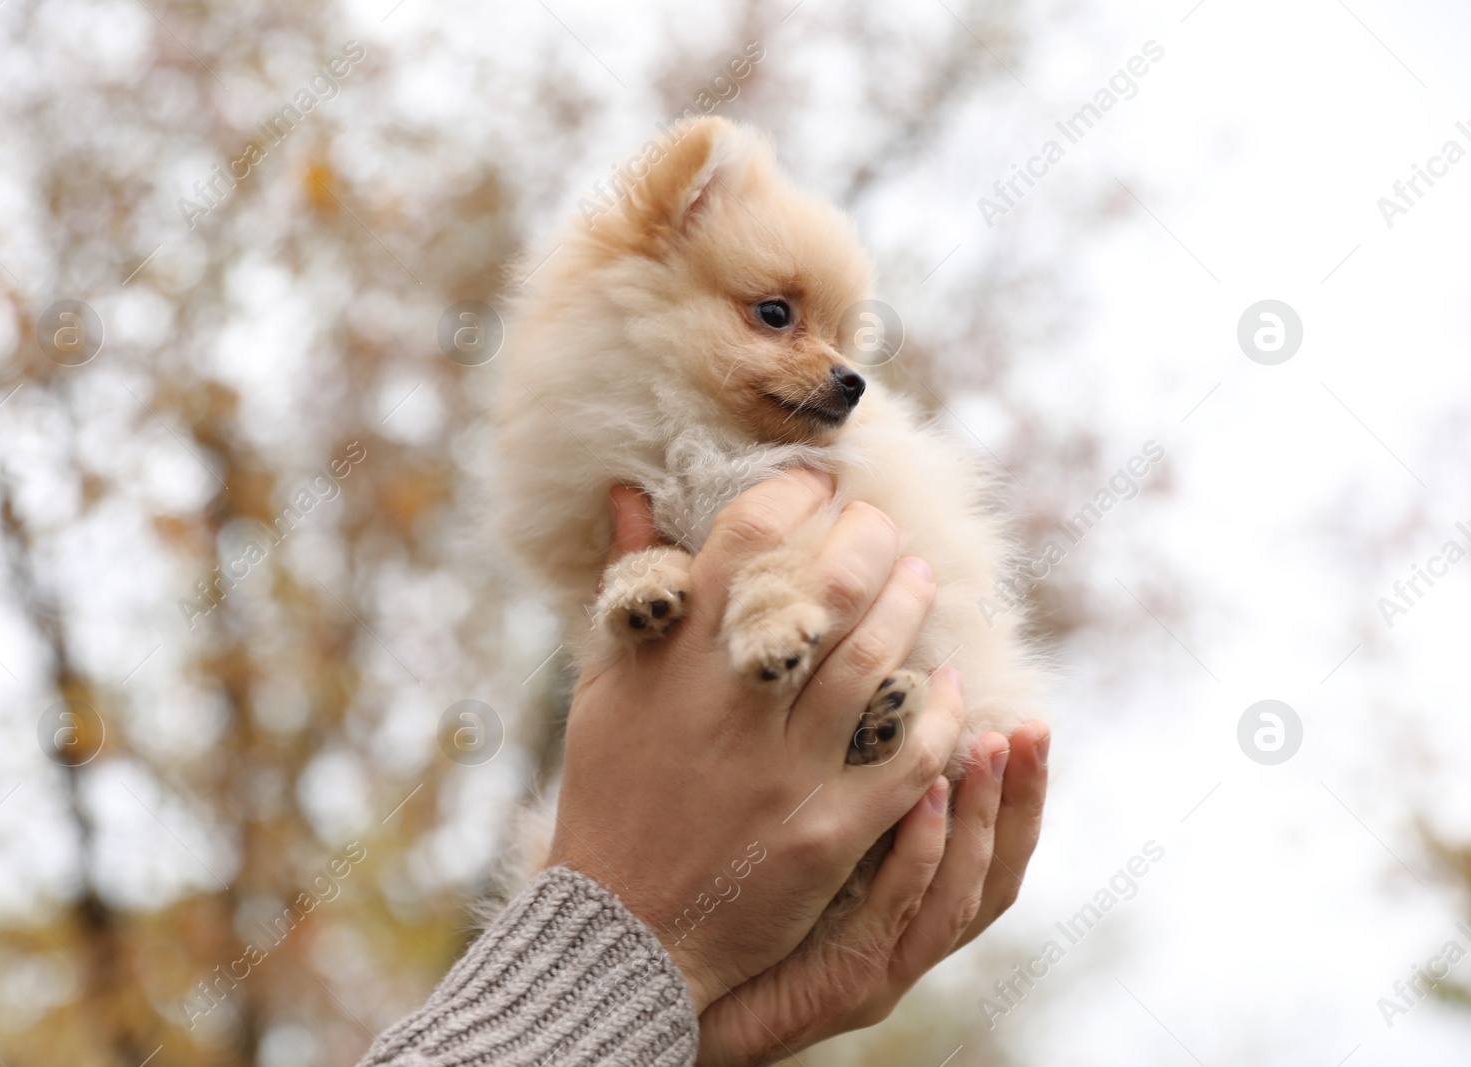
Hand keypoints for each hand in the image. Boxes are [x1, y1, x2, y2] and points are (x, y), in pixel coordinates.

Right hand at [548, 472, 961, 1011]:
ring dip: (910, 604)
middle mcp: (732, 703)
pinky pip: (906, 756)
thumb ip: (631, 587)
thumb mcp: (602, 686)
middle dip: (870, 537)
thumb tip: (632, 492)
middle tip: (883, 526)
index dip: (793, 494)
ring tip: (922, 578)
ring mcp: (784, 769)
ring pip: (875, 659)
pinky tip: (945, 684)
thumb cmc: (609, 795)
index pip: (747, 538)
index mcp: (673, 659)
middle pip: (829, 586)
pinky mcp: (826, 831)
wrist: (623, 926)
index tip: (817, 483)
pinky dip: (934, 712)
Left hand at [696, 719, 1050, 1065]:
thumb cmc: (731, 913)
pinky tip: (923, 795)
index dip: (1022, 794)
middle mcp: (912, 944)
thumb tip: (857, 701)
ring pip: (961, 895)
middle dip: (1021, 801)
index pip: (994, 853)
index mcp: (910, 914)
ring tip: (986, 747)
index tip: (1032, 723)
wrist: (677, 996)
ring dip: (980, 818)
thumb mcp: (800, 846)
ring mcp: (885, 968)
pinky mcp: (847, 984)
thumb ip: (837, 794)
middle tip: (1033, 728)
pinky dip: (918, 853)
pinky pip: (896, 912)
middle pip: (999, 875)